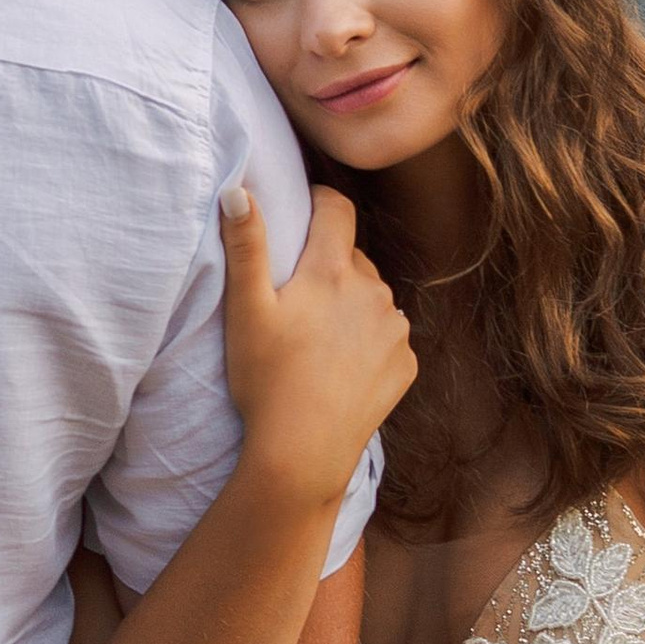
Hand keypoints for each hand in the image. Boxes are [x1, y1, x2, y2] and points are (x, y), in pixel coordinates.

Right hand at [220, 184, 414, 507]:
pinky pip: (387, 337)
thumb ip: (245, 245)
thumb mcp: (246, 310)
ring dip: (350, 305)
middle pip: (351, 258)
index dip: (319, 202)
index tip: (303, 212)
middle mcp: (374, 292)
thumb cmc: (266, 380)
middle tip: (295, 299)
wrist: (303, 453)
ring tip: (315, 340)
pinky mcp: (406, 365)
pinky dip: (368, 342)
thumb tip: (238, 190)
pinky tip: (339, 367)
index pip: (338, 208)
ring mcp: (396, 330)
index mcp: (333, 271)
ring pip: (371, 298)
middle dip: (327, 266)